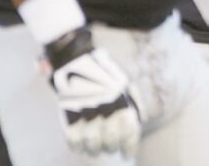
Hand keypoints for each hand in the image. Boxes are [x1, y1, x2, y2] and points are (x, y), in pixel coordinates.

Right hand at [45, 27, 142, 157]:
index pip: (129, 130)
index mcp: (121, 98)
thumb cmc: (103, 69)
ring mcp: (86, 110)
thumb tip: (140, 120)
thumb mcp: (124, 81)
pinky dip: (76, 146)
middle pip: (111, 139)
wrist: (75, 56)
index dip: (129, 145)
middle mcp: (105, 106)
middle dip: (111, 148)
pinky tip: (80, 147)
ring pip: (92, 142)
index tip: (127, 153)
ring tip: (96, 151)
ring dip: (94, 150)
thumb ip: (133, 100)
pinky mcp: (68, 111)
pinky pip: (72, 138)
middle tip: (110, 150)